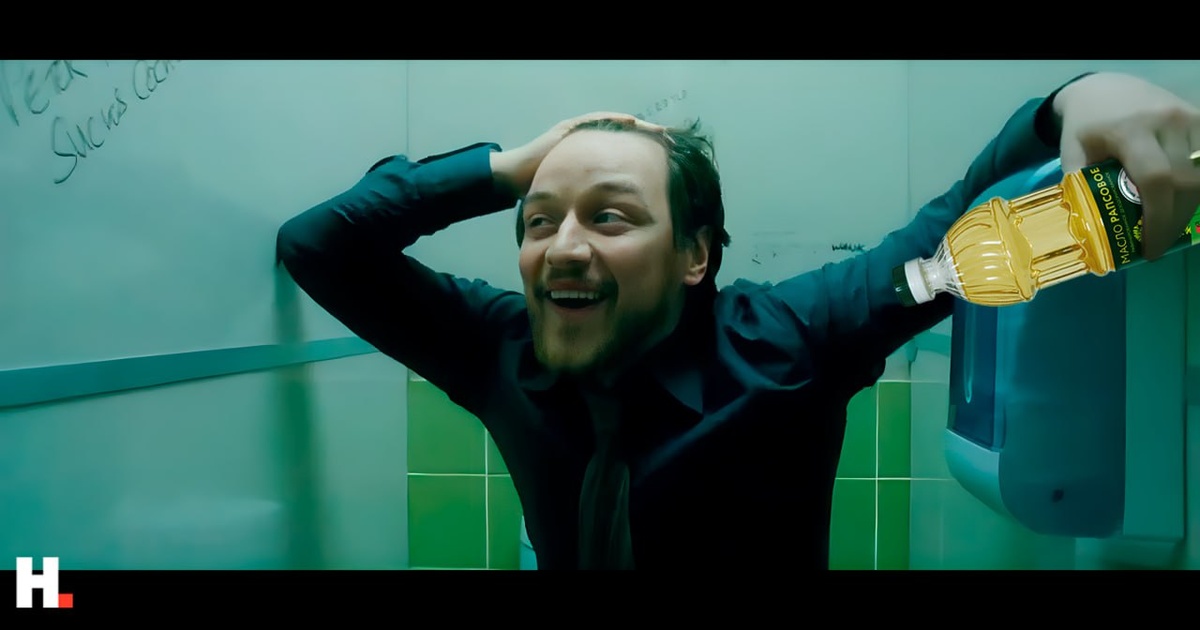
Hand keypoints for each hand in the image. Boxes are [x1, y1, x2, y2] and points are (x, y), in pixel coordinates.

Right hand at [491, 112, 664, 196]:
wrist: (513, 180)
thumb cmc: (544, 194)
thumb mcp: (579, 201)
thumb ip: (596, 208)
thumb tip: (617, 227)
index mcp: (593, 163)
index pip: (625, 155)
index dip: (645, 156)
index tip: (668, 160)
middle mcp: (589, 146)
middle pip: (624, 138)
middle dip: (647, 139)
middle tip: (671, 140)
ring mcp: (578, 134)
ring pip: (614, 126)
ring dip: (637, 127)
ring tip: (658, 129)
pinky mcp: (567, 129)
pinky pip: (595, 121)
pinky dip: (613, 120)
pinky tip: (631, 121)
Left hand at [1054, 72, 1199, 259]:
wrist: (1104, 88)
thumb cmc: (1085, 126)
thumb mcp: (1073, 155)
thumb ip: (1081, 189)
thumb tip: (1092, 233)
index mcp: (1128, 130)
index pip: (1156, 179)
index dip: (1158, 218)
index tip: (1149, 248)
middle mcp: (1165, 121)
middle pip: (1184, 181)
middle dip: (1173, 221)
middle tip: (1158, 245)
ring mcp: (1187, 117)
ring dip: (1188, 207)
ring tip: (1168, 226)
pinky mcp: (1199, 118)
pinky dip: (1197, 186)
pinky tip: (1182, 203)